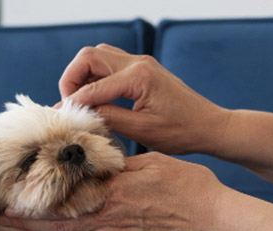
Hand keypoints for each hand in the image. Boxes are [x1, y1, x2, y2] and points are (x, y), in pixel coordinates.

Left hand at [0, 153, 226, 230]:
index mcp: (112, 192)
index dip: (33, 201)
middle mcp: (110, 219)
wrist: (216, 220)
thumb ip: (120, 164)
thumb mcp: (152, 162)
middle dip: (26, 224)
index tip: (10, 198)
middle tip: (0, 222)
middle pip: (59, 225)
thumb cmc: (189, 185)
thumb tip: (95, 159)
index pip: (63, 199)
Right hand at [60, 44, 230, 154]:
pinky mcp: (143, 69)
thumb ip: (108, 118)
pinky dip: (96, 76)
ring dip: (83, 75)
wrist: (210, 126)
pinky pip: (110, 63)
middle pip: (89, 57)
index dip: (73, 102)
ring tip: (80, 103)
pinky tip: (96, 99)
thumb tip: (79, 113)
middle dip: (72, 79)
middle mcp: (138, 63)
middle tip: (70, 105)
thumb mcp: (142, 131)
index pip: (93, 86)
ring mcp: (141, 63)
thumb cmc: (182, 132)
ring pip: (98, 56)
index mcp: (138, 77)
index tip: (62, 118)